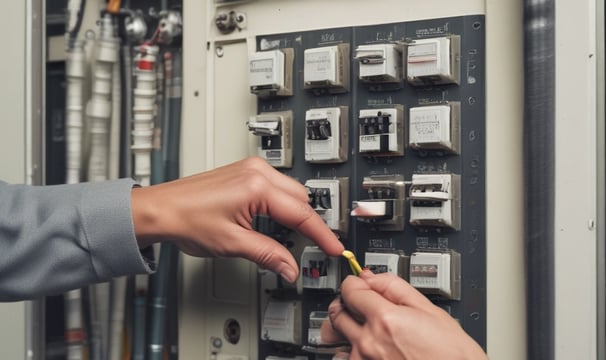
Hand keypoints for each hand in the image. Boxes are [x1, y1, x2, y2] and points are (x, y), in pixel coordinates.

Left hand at [131, 157, 343, 281]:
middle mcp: (257, 172)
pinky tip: (273, 219)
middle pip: (301, 198)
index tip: (334, 247)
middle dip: (308, 223)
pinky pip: (276, 185)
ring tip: (288, 236)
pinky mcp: (244, 171)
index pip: (302, 213)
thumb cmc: (185, 219)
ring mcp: (250, 169)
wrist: (160, 209)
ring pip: (291, 190)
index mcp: (257, 186)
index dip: (322, 235)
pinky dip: (281, 203)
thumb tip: (290, 268)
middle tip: (312, 247)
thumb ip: (268, 256)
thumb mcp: (233, 244)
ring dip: (294, 212)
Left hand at [322, 271, 486, 359]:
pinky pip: (346, 358)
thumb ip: (395, 288)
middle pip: (338, 313)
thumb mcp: (430, 311)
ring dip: (349, 331)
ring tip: (370, 333)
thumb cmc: (452, 356)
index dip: (355, 283)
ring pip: (339, 339)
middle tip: (363, 305)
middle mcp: (369, 344)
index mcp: (385, 320)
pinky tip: (372, 350)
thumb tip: (372, 277)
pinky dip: (353, 352)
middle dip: (349, 305)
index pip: (349, 290)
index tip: (360, 284)